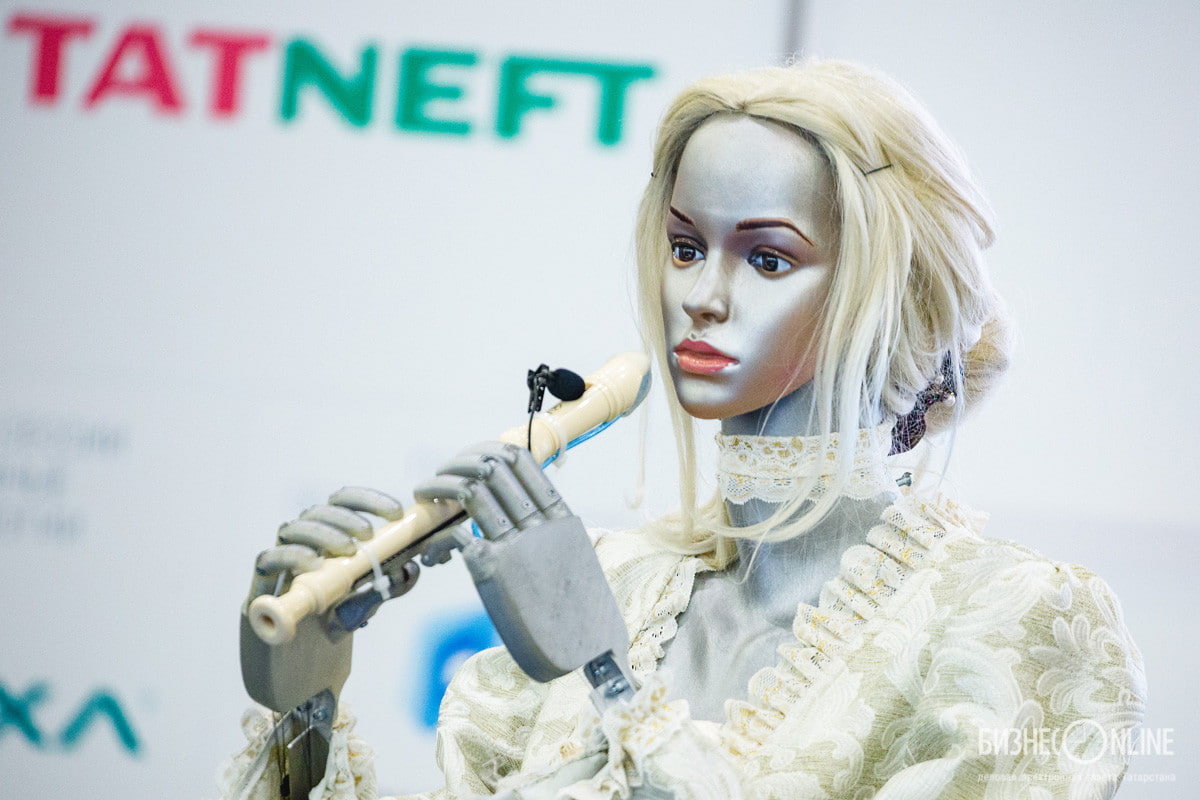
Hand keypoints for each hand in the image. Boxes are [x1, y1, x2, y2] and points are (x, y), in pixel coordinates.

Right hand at [240, 487, 411, 712]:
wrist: (301, 688)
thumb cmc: (329, 641)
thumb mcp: (363, 609)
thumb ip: (385, 588)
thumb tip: (411, 567)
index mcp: (324, 547)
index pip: (339, 507)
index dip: (365, 501)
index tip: (394, 512)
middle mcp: (298, 552)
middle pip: (314, 514)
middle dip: (343, 516)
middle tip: (368, 533)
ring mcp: (277, 572)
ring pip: (289, 530)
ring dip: (320, 533)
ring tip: (346, 550)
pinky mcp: (257, 594)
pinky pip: (266, 562)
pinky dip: (289, 556)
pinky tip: (313, 563)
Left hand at [414, 442, 631, 685]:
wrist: (589, 651)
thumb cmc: (583, 616)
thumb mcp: (576, 562)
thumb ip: (553, 538)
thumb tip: (532, 523)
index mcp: (561, 519)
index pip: (522, 461)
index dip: (487, 452)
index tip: (468, 460)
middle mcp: (540, 525)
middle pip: (491, 467)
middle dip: (457, 464)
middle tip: (440, 478)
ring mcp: (516, 545)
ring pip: (470, 491)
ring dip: (439, 487)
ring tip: (423, 497)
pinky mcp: (493, 571)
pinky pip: (455, 535)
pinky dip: (437, 538)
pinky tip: (433, 554)